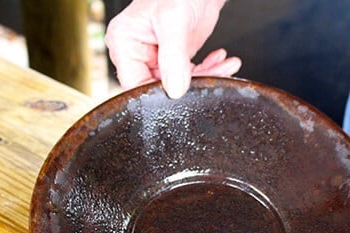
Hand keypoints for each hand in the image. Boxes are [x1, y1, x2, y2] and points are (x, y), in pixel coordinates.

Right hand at [105, 0, 241, 97]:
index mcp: (125, 44)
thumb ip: (173, 57)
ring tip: (225, 67)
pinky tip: (221, 60)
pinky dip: (210, 71)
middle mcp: (138, 53)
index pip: (135, 84)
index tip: (183, 93)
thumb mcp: (173, 20)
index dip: (159, 95)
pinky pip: (191, 75)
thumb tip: (175, 90)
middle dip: (188, 87)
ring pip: (179, 85)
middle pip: (159, 88)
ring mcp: (158, 57)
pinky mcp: (176, 58)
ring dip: (205, 78)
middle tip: (213, 76)